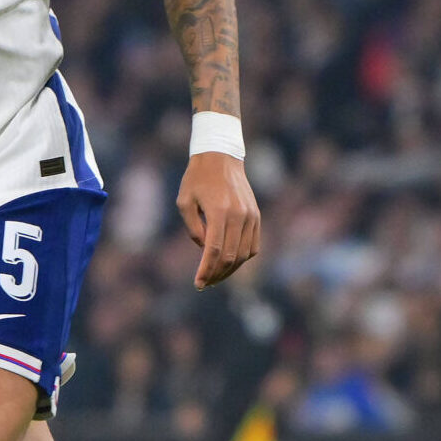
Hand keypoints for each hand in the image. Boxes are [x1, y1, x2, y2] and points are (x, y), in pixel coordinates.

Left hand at [176, 151, 259, 289]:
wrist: (220, 156)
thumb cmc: (197, 178)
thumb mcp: (184, 201)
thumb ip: (193, 229)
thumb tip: (205, 250)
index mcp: (219, 211)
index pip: (214, 250)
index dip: (206, 270)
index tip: (198, 283)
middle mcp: (239, 215)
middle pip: (230, 256)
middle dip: (216, 274)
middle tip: (205, 283)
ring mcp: (251, 216)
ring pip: (244, 254)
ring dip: (230, 270)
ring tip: (216, 276)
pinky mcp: (256, 215)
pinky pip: (253, 245)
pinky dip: (242, 258)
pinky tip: (230, 263)